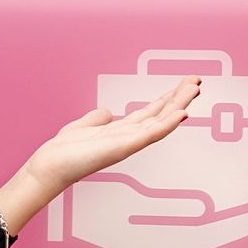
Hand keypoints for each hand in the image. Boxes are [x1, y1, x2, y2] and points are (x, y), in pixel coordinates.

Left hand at [23, 75, 203, 192]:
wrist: (50, 166)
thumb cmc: (64, 152)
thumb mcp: (83, 126)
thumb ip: (97, 119)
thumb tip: (107, 112)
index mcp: (121, 131)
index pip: (150, 112)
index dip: (167, 98)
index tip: (183, 84)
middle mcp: (128, 137)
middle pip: (160, 114)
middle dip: (179, 97)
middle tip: (197, 81)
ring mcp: (128, 143)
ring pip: (160, 121)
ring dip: (178, 105)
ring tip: (194, 90)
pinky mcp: (123, 147)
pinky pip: (149, 135)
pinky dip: (167, 125)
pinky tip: (181, 114)